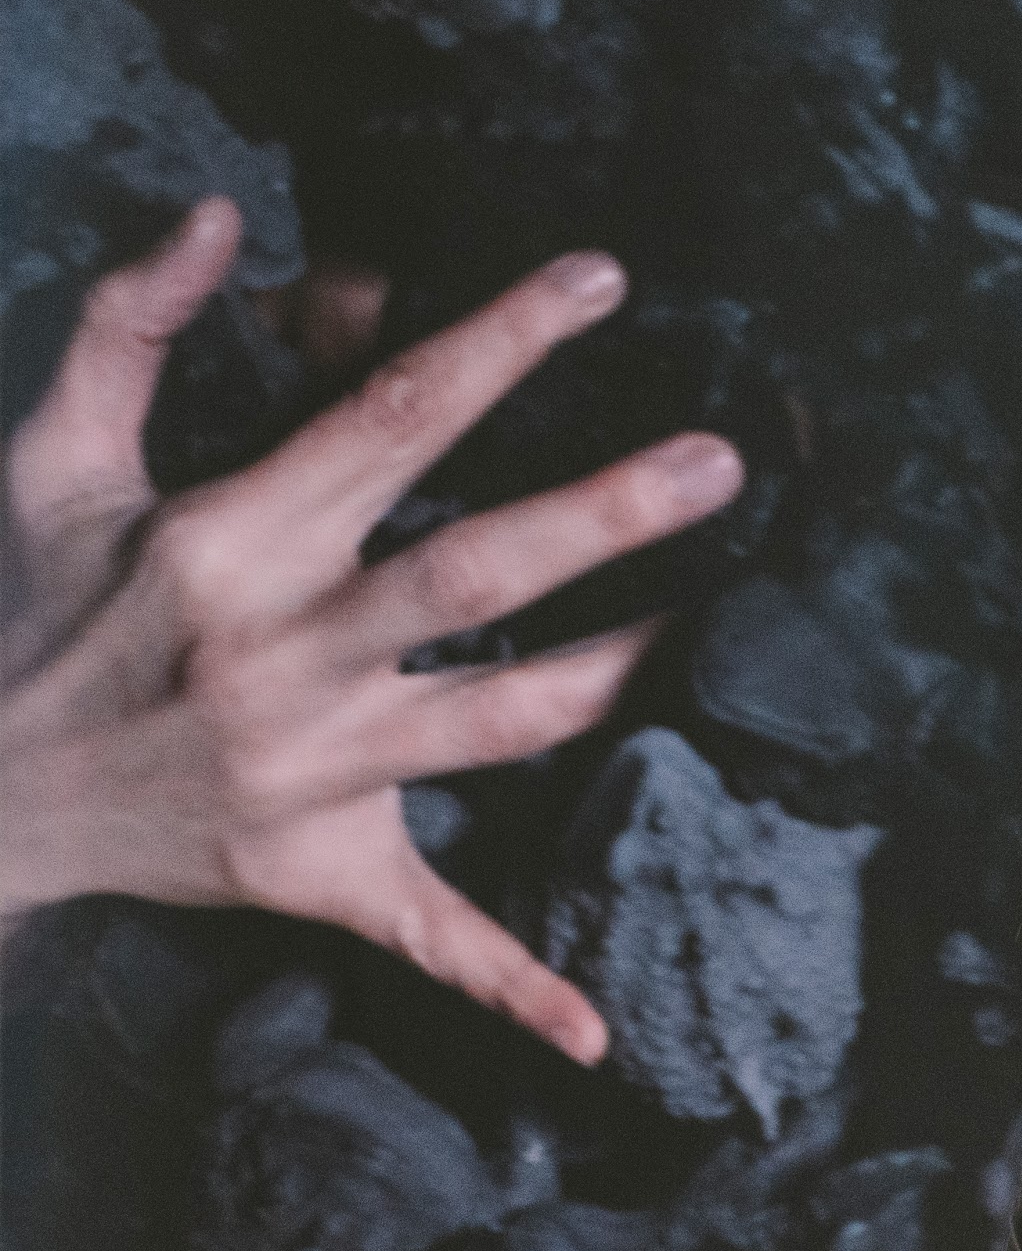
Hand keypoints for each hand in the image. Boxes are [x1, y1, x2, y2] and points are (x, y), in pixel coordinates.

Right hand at [0, 197, 744, 1064]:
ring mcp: (313, 772)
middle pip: (470, 570)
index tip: (603, 281)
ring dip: (618, 676)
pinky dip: (513, 989)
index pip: (391, 417)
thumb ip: (130, 326)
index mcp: (228, 542)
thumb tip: (213, 215)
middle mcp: (283, 654)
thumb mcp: (51, 459)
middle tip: (721, 462)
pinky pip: (429, 939)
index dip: (502, 340)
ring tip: (723, 622)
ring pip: (498, 723)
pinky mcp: (321, 870)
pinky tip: (598, 1035)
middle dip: (602, 514)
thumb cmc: (33, 610)